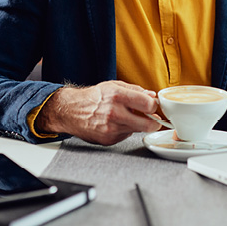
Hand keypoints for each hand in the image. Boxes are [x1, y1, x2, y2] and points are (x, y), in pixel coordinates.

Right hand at [35, 80, 161, 145]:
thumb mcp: (114, 86)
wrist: (71, 111)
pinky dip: (126, 130)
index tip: (154, 105)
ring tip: (130, 117)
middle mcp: (115, 113)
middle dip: (154, 123)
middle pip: (147, 124)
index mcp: (118, 96)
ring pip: (137, 130)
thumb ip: (135, 90)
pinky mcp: (108, 140)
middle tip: (154, 120)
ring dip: (138, 125)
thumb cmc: (94, 97)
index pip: (148, 104)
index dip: (154, 105)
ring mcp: (111, 129)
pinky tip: (117, 123)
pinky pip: (125, 135)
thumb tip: (152, 95)